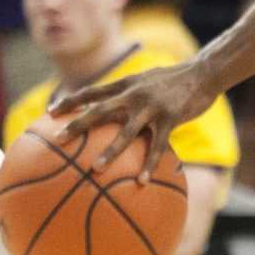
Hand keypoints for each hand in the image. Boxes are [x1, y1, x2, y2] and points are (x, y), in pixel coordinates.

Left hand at [61, 58, 217, 172]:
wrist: (204, 72)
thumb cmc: (174, 80)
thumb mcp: (147, 80)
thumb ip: (129, 91)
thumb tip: (110, 106)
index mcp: (126, 84)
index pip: (92, 91)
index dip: (70, 101)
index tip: (50, 112)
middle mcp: (134, 93)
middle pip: (100, 109)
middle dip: (78, 124)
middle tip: (58, 140)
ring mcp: (152, 106)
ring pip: (126, 132)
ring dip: (110, 151)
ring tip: (95, 169)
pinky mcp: (170, 118)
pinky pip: (157, 146)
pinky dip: (150, 165)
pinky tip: (142, 182)